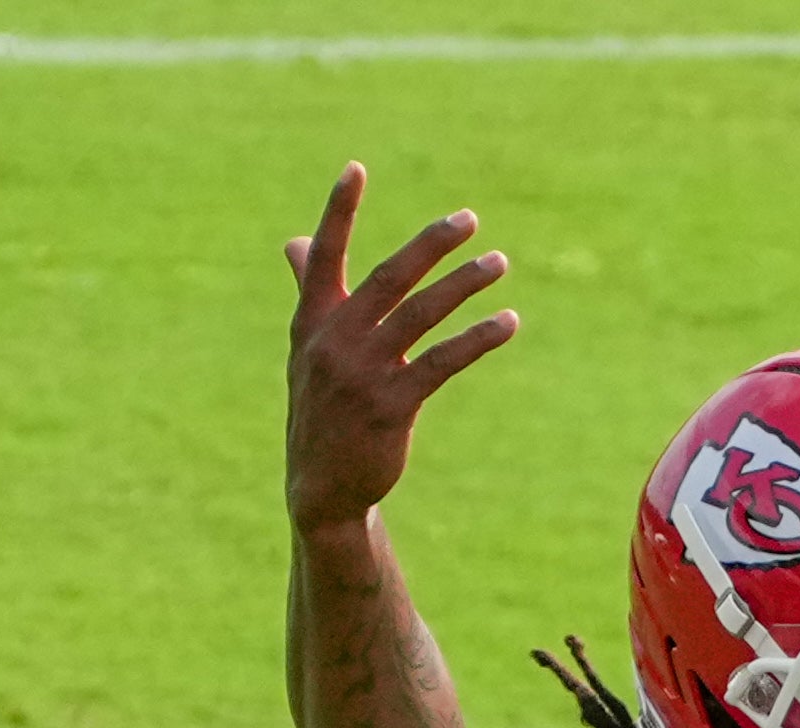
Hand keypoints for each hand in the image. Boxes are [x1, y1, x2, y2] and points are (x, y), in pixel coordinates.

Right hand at [282, 165, 520, 538]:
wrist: (322, 487)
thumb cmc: (320, 409)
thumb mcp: (308, 350)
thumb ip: (309, 292)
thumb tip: (294, 241)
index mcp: (312, 323)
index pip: (323, 257)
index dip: (338, 212)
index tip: (356, 168)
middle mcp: (334, 342)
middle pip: (388, 278)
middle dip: (430, 245)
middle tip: (469, 219)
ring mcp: (362, 375)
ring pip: (421, 315)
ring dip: (464, 285)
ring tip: (498, 263)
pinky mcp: (392, 407)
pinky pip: (442, 362)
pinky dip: (476, 339)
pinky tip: (506, 323)